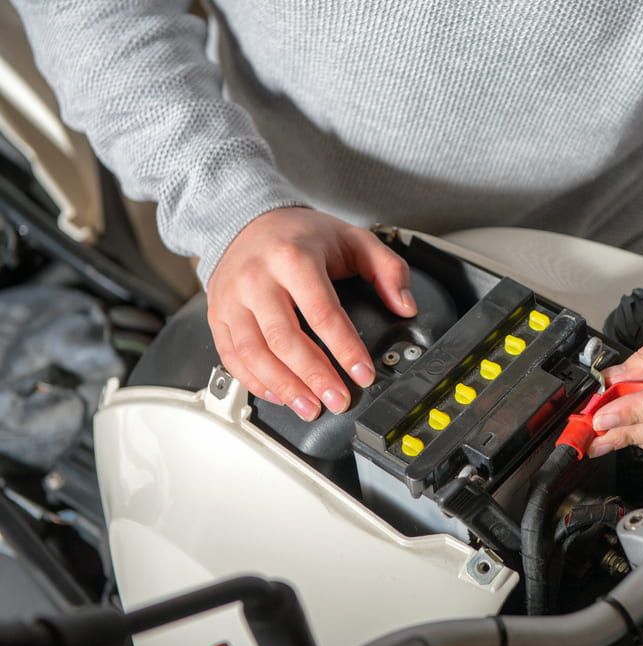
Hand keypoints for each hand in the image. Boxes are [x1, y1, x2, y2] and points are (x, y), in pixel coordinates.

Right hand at [206, 207, 415, 420]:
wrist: (249, 220)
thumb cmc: (302, 235)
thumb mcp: (353, 239)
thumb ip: (387, 269)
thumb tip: (405, 306)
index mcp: (293, 257)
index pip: (322, 311)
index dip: (345, 348)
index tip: (363, 373)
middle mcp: (257, 278)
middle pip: (284, 338)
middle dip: (313, 376)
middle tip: (337, 400)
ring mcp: (232, 297)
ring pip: (253, 352)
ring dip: (284, 387)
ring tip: (310, 407)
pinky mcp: (217, 314)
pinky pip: (231, 356)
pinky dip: (254, 381)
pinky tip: (279, 394)